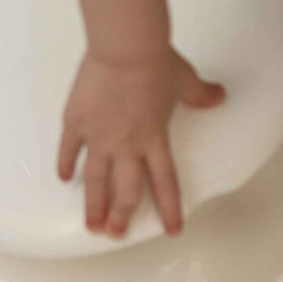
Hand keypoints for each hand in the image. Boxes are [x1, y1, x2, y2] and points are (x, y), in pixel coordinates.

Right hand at [57, 47, 224, 236]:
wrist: (125, 48)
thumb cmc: (155, 62)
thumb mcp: (184, 79)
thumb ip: (200, 94)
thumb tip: (219, 95)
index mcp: (155, 138)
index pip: (165, 182)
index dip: (169, 208)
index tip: (171, 229)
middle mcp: (127, 145)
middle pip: (126, 190)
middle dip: (122, 216)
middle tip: (116, 233)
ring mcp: (98, 135)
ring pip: (95, 180)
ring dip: (93, 205)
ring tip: (91, 224)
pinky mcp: (76, 120)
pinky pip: (68, 149)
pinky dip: (65, 164)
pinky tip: (64, 178)